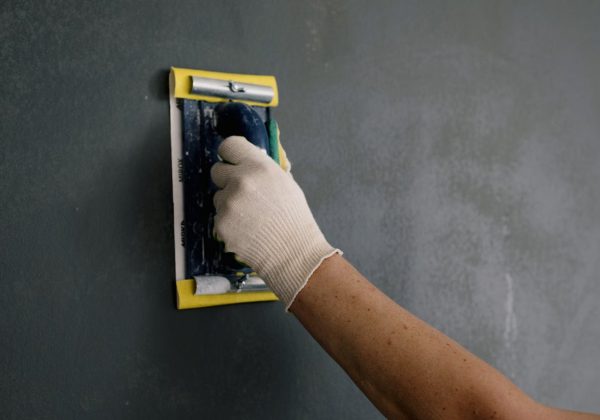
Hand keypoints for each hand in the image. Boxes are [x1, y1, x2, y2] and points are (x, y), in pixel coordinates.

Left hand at [211, 136, 339, 308]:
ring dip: (229, 205)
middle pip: (217, 171)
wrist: (293, 252)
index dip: (230, 155)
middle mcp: (241, 180)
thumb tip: (249, 161)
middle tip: (243, 194)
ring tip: (251, 218)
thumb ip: (264, 169)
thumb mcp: (286, 183)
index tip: (232, 162)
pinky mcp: (221, 223)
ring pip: (218, 197)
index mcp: (259, 166)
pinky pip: (219, 217)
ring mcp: (229, 203)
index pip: (229, 146)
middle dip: (227, 180)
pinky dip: (229, 224)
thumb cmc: (294, 218)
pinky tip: (246, 231)